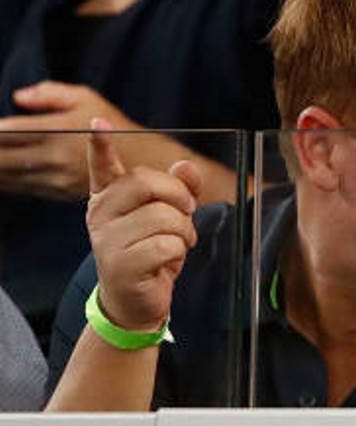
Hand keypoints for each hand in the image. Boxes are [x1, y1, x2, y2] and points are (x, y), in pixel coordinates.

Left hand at [0, 81, 136, 198]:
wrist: (142, 162)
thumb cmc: (111, 125)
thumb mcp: (86, 98)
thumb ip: (50, 93)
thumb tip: (18, 98)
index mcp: (57, 130)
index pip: (6, 131)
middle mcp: (54, 157)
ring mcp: (54, 178)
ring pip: (4, 175)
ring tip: (0, 153)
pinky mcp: (56, 192)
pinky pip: (18, 186)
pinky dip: (4, 178)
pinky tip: (3, 168)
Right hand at [85, 118, 202, 331]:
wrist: (136, 302)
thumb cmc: (151, 253)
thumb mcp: (170, 216)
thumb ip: (180, 189)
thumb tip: (186, 166)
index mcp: (109, 198)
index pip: (102, 167)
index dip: (101, 145)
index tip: (98, 123)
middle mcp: (100, 215)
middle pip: (146, 183)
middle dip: (179, 197)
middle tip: (185, 214)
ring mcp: (106, 240)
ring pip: (163, 216)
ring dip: (183, 232)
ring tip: (175, 244)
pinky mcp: (120, 265)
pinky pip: (166, 245)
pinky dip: (178, 252)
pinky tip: (167, 262)